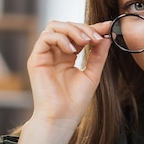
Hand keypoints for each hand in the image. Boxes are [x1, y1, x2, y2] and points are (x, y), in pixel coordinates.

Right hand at [18, 20, 111, 143]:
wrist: (62, 118)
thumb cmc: (75, 101)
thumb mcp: (92, 74)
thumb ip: (98, 54)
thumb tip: (106, 36)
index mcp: (67, 56)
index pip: (78, 34)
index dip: (92, 27)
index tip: (108, 27)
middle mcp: (55, 53)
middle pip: (66, 26)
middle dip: (84, 27)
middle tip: (96, 37)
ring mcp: (45, 55)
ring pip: (54, 27)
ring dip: (73, 30)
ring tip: (85, 41)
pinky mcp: (36, 59)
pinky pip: (46, 37)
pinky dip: (61, 38)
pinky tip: (72, 50)